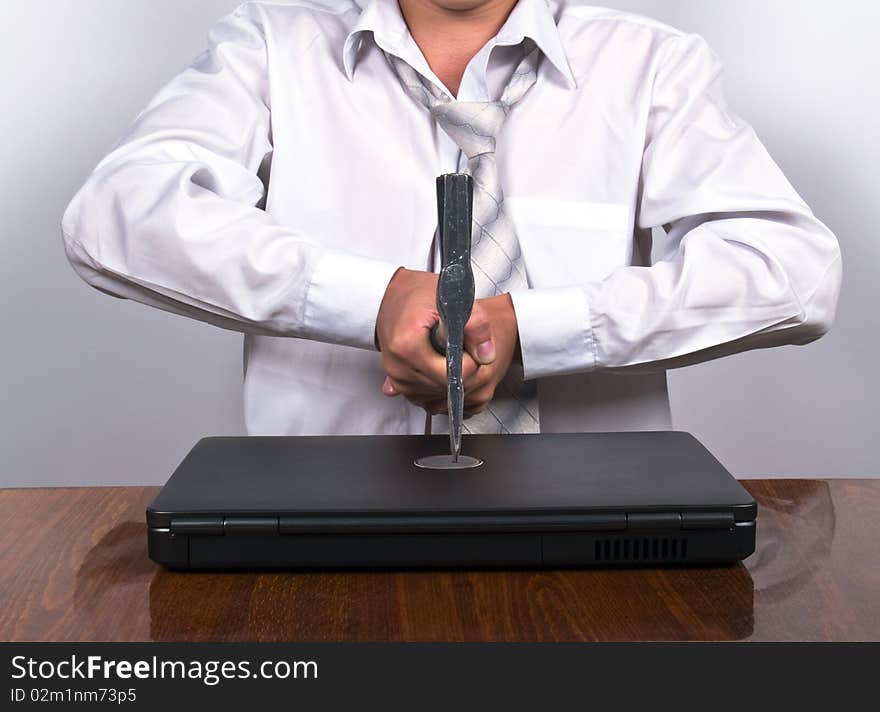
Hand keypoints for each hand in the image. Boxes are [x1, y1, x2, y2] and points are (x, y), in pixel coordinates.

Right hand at [376, 268, 509, 414]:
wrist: (395, 296)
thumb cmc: (421, 295)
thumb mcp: (454, 300)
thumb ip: (476, 325)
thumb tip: (487, 356)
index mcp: (408, 346)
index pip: (454, 374)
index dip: (470, 362)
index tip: (468, 344)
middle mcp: (398, 367)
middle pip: (447, 388)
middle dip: (462, 371)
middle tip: (459, 346)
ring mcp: (397, 380)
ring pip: (440, 396)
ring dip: (452, 379)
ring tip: (446, 352)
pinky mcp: (397, 385)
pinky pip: (429, 397)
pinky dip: (440, 384)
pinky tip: (439, 364)